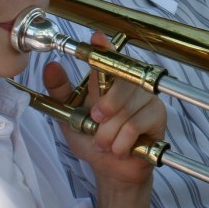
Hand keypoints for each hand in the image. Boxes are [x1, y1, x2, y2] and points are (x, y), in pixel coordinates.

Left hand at [42, 32, 165, 186]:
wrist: (111, 170)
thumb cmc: (93, 141)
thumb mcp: (70, 117)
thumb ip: (60, 92)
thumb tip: (51, 66)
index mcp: (109, 81)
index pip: (109, 58)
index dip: (104, 47)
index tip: (97, 37)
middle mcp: (130, 85)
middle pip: (121, 82)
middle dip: (105, 107)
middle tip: (95, 121)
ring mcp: (146, 99)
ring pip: (125, 110)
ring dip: (109, 134)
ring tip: (106, 143)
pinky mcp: (157, 115)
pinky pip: (135, 126)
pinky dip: (121, 143)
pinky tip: (120, 148)